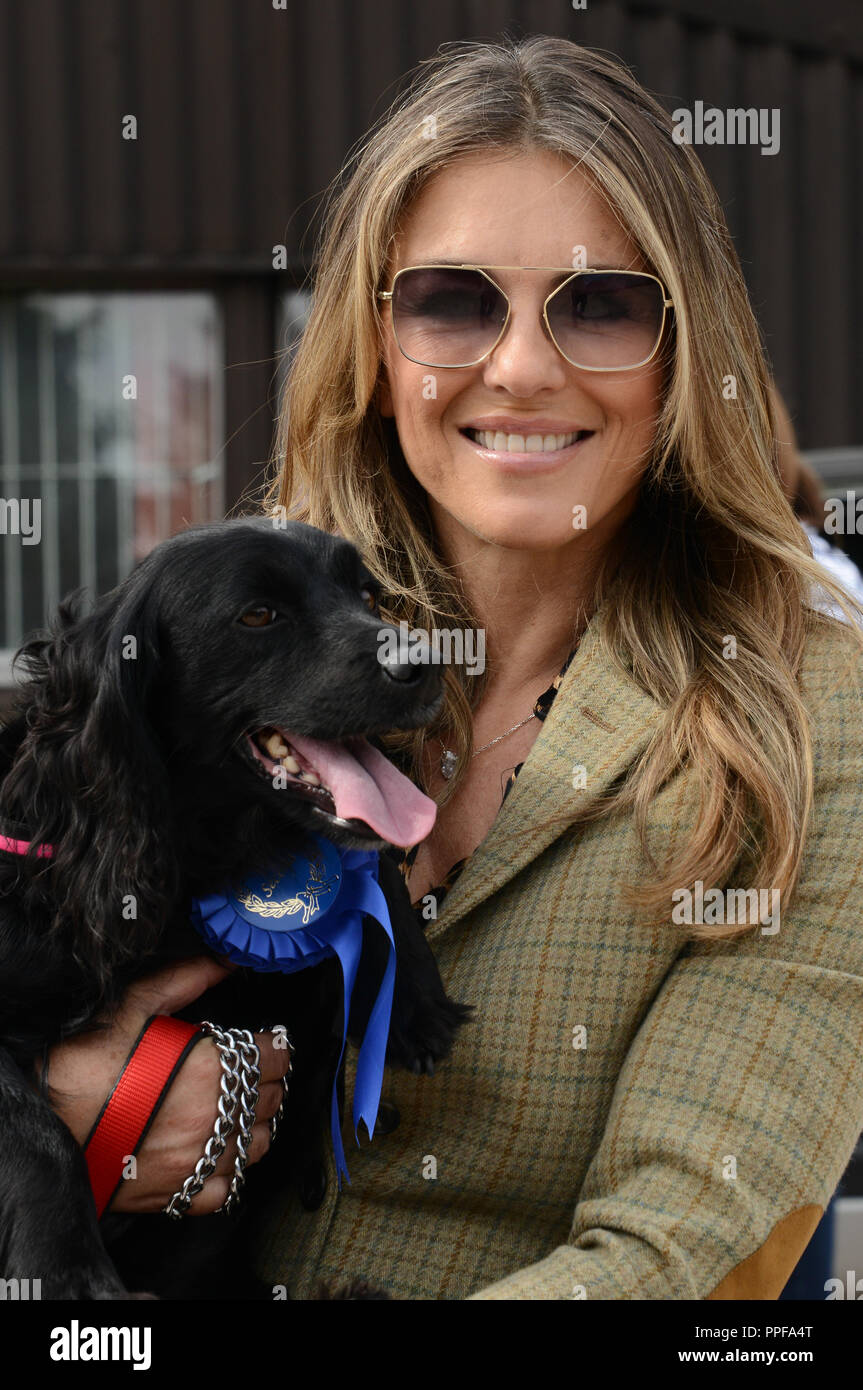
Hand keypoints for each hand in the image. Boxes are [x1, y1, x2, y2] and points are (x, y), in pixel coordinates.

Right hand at [36, 957, 293, 1213]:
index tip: (264, 1044)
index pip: (276, 1056)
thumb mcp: (136, 1002)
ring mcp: (198, 1159)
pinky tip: (212, 1153)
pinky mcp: (177, 1193)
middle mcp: (213, 1114)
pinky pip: (224, 1190)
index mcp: (212, 1066)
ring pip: (257, 1146)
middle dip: (265, 1082)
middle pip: (271, 1099)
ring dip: (253, 1125)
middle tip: (246, 1073)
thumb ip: (188, 979)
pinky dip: (226, 1173)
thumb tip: (224, 963)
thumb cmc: (85, 1059)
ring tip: (233, 1110)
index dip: (272, 1047)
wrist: (44, 1115)